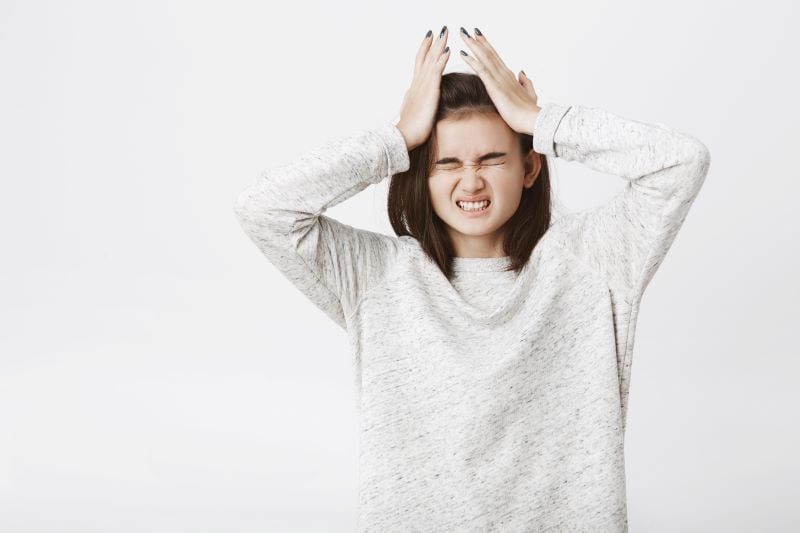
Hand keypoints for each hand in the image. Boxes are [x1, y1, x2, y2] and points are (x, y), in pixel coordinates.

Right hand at [395, 27, 451, 150]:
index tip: (429, 38)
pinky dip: (441, 60)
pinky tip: (447, 50)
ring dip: (438, 46)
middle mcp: (417, 84)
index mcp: (414, 88)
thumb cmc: (409, 129)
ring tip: (445, 33)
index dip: (424, 50)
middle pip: (425, 58)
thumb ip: (411, 101)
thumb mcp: (409, 111)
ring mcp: (423, 87)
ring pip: (431, 61)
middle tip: (439, 29)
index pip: (420, 64)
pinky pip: (436, 72)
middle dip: (432, 43)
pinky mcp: (429, 93)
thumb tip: (409, 96)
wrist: (404, 136)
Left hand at [457, 27, 540, 134]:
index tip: (479, 37)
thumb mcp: (530, 94)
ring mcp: (499, 79)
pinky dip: (472, 60)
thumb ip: (526, 83)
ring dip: (473, 45)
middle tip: (467, 30)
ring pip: (484, 57)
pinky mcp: (494, 87)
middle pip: (489, 53)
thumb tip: (522, 72)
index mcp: (510, 77)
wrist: (532, 120)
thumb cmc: (529, 112)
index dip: (487, 46)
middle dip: (478, 41)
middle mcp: (504, 74)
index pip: (496, 58)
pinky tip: (463, 53)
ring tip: (463, 34)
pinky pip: (481, 70)